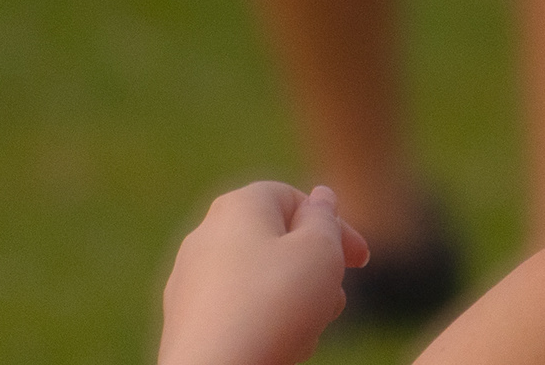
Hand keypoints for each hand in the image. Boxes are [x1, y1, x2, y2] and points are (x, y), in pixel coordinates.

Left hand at [160, 182, 370, 364]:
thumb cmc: (273, 306)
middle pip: (277, 242)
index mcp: (238, 206)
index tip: (360, 261)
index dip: (334, 226)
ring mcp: (189, 280)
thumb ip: (325, 218)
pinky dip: (262, 322)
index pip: (294, 199)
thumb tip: (320, 198)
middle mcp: (206, 235)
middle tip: (334, 301)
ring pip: (259, 280)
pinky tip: (279, 346)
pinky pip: (237, 311)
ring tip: (309, 330)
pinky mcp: (184, 321)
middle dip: (314, 270)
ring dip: (293, 300)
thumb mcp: (320, 251)